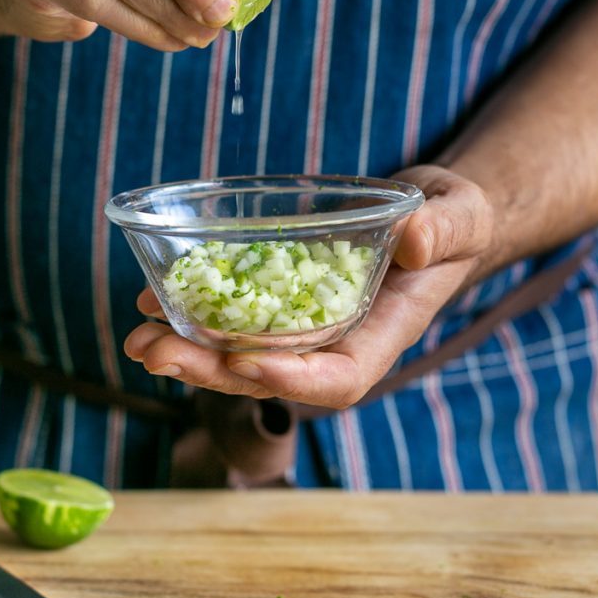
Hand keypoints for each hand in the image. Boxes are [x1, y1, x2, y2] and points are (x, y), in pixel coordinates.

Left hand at [124, 167, 493, 408]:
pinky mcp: (281, 296)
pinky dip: (192, 309)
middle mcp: (336, 339)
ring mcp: (304, 322)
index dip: (290, 380)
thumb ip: (445, 229)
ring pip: (240, 351)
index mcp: (382, 334)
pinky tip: (150, 296)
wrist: (429, 217)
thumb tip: (415, 238)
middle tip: (152, 351)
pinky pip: (233, 314)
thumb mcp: (462, 218)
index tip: (244, 362)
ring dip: (186, 347)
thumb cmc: (452, 222)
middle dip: (209, 370)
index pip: (338, 379)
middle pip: (269, 374)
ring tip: (136, 333)